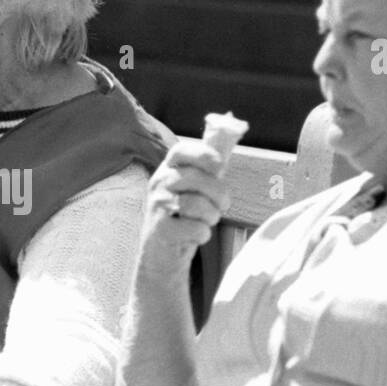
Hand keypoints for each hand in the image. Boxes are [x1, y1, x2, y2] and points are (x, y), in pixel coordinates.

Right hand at [137, 139, 230, 270]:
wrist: (161, 253)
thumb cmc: (184, 217)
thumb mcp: (192, 188)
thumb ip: (207, 165)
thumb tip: (229, 132)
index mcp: (167, 169)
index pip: (182, 151)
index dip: (205, 156)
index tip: (220, 168)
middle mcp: (159, 183)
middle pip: (199, 179)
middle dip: (220, 195)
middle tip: (221, 206)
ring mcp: (157, 205)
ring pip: (198, 205)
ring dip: (211, 217)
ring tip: (205, 221)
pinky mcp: (160, 229)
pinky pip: (195, 228)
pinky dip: (203, 235)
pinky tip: (195, 236)